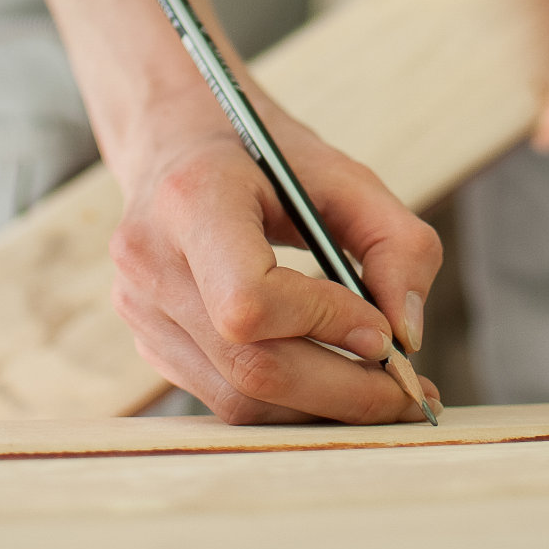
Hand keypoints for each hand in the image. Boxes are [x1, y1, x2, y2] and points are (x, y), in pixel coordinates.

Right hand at [108, 83, 442, 423]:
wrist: (178, 141)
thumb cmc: (265, 157)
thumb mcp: (345, 175)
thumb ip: (396, 243)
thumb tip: (407, 336)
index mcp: (192, 199)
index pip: (249, 300)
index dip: (324, 323)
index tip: (383, 330)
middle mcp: (150, 259)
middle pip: (250, 365)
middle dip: (343, 389)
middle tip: (409, 392)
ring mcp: (139, 307)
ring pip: (238, 397)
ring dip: (321, 407)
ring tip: (379, 391)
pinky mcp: (146, 340)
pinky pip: (224, 396)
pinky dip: (288, 401)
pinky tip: (329, 379)